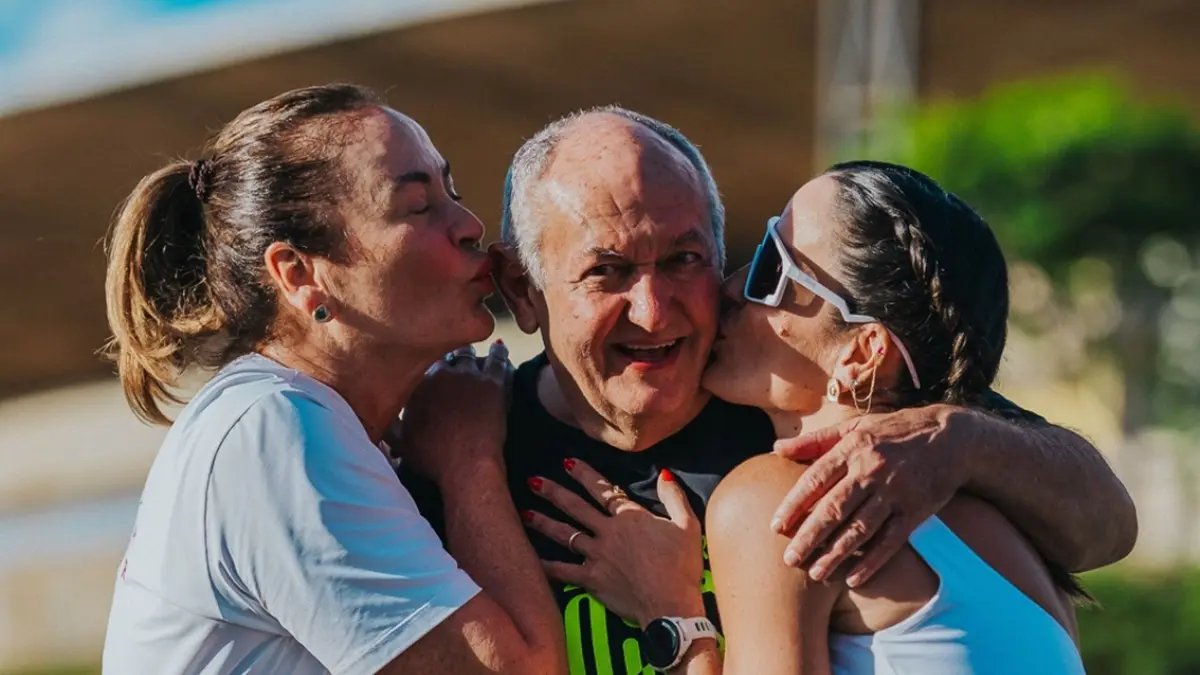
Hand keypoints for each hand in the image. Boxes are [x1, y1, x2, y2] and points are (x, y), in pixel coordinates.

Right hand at [394, 341, 512, 486]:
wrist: (466, 465)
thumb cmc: (433, 458)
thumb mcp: (401, 443)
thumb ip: (388, 424)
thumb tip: (377, 414)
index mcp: (415, 386)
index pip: (416, 364)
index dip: (420, 362)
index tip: (421, 362)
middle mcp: (439, 374)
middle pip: (441, 354)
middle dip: (442, 352)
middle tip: (446, 353)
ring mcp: (467, 375)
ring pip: (467, 353)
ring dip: (467, 351)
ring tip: (469, 349)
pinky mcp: (492, 382)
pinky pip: (497, 360)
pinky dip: (498, 353)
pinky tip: (500, 347)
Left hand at [523, 460, 704, 626]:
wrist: (670, 606)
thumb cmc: (682, 567)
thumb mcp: (688, 525)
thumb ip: (674, 498)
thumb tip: (664, 474)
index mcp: (629, 517)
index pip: (602, 490)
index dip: (584, 474)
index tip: (567, 462)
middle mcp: (608, 533)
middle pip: (575, 507)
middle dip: (553, 492)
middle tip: (533, 482)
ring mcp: (597, 556)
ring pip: (565, 534)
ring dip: (543, 523)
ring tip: (524, 513)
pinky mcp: (591, 580)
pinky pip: (564, 571)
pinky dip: (547, 565)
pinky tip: (531, 559)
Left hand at [771, 404, 972, 586]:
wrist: (951, 438)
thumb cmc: (893, 432)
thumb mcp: (854, 427)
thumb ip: (815, 440)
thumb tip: (775, 449)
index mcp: (852, 448)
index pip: (815, 479)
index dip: (793, 504)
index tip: (775, 527)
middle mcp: (871, 470)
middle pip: (834, 508)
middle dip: (809, 536)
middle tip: (789, 560)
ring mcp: (895, 492)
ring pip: (860, 528)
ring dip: (835, 554)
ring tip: (815, 573)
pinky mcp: (916, 510)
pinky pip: (891, 541)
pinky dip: (872, 561)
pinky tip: (853, 579)